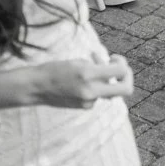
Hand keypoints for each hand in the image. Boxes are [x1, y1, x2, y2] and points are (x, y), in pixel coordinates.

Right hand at [16, 54, 133, 108]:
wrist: (36, 88)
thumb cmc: (54, 69)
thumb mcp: (77, 61)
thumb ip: (97, 65)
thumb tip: (111, 66)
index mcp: (88, 74)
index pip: (121, 71)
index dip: (123, 63)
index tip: (114, 58)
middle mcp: (91, 91)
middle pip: (126, 89)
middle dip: (128, 78)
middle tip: (119, 69)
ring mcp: (89, 102)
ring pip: (110, 91)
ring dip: (105, 80)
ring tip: (88, 70)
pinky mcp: (85, 107)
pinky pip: (98, 95)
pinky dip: (94, 87)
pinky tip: (79, 82)